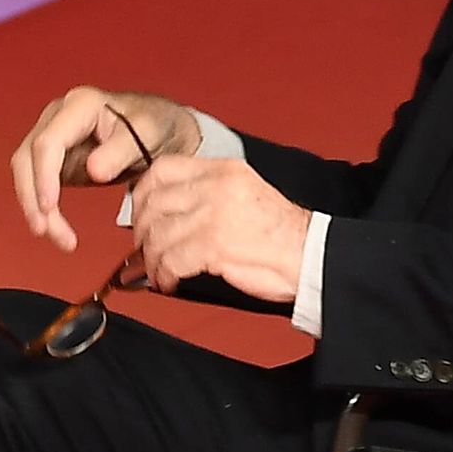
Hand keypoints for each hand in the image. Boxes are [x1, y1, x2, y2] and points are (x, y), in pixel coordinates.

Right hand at [11, 84, 191, 250]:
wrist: (160, 129)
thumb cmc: (155, 125)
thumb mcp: (149, 132)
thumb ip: (121, 151)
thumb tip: (94, 170)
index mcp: (80, 105)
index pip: (48, 142)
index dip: (44, 176)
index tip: (50, 206)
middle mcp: (58, 117)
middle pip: (28, 159)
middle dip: (33, 198)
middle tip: (46, 230)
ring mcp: (53, 136)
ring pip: (27, 174)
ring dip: (35, 208)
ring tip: (59, 238)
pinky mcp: (54, 158)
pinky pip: (38, 184)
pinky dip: (45, 208)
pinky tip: (57, 229)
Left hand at [130, 149, 311, 303]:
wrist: (310, 254)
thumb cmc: (280, 233)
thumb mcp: (244, 193)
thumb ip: (208, 192)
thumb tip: (167, 210)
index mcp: (224, 170)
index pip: (163, 169)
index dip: (143, 193)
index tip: (142, 213)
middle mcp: (215, 187)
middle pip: (154, 203)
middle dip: (142, 230)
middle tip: (145, 248)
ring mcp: (213, 215)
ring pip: (158, 235)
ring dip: (152, 259)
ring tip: (159, 271)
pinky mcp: (213, 245)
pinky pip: (170, 261)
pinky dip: (164, 276)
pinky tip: (170, 282)